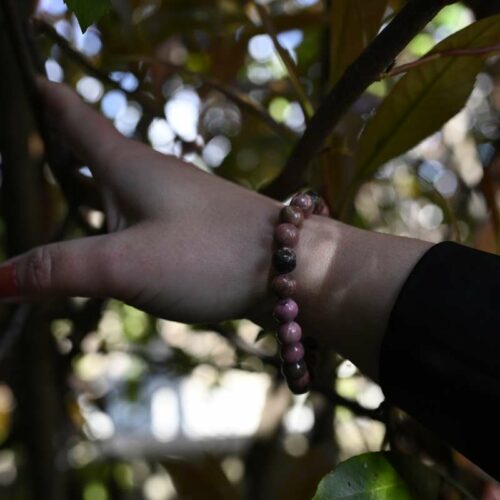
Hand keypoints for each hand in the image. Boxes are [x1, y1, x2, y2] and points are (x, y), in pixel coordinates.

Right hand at [0, 79, 433, 379]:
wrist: (294, 267)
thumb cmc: (213, 255)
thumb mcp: (126, 265)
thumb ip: (61, 269)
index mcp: (131, 168)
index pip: (78, 121)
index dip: (50, 100)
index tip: (33, 80)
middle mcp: (156, 177)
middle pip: (100, 149)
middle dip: (67, 138)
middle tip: (43, 125)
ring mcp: (180, 202)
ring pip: (125, 185)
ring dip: (95, 179)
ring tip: (71, 174)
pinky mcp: (197, 227)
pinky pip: (146, 214)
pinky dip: (121, 215)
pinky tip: (120, 227)